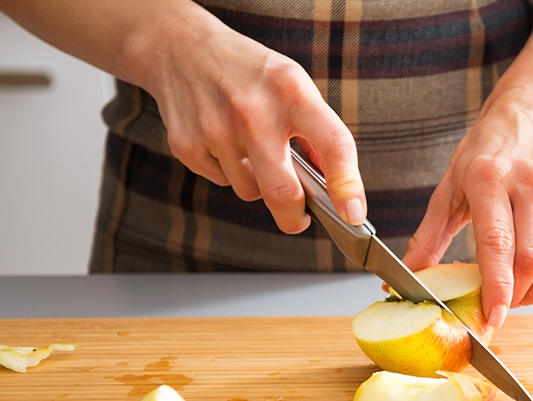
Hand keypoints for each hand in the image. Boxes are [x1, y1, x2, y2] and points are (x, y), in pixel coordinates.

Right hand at [139, 16, 366, 230]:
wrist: (179, 48)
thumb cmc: (248, 72)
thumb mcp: (292, 85)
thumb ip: (315, 131)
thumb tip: (334, 184)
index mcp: (291, 91)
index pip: (333, 143)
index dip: (347, 185)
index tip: (353, 213)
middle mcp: (254, 111)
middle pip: (283, 192)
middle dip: (295, 218)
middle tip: (299, 219)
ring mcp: (216, 130)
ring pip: (251, 192)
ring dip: (259, 184)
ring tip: (250, 149)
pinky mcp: (187, 146)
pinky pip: (222, 182)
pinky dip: (229, 172)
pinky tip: (222, 141)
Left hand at [402, 88, 532, 328]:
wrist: (530, 115)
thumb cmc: (486, 153)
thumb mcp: (450, 185)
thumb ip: (429, 235)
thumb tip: (407, 276)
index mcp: (490, 178)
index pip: (498, 242)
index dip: (497, 286)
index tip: (493, 316)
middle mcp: (532, 182)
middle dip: (518, 294)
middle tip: (503, 305)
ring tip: (525, 296)